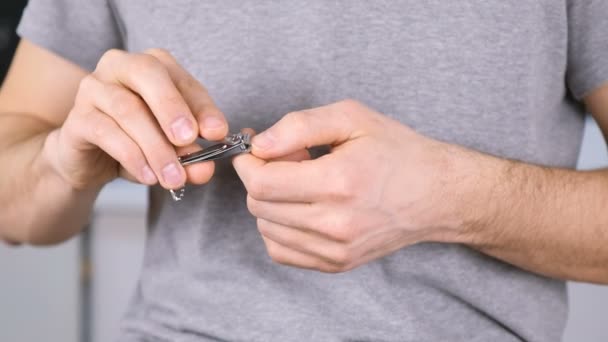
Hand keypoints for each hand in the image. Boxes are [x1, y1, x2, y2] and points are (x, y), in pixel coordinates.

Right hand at [44, 48, 227, 189]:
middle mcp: (120, 66)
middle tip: (189, 140)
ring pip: (128, 109)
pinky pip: (105, 132)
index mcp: (152, 65)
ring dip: (155, 146)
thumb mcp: (171, 148)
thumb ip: (190, 154)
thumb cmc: (137, 142)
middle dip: (172, 108)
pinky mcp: (77, 118)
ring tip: (173, 176)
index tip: (218, 133)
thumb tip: (205, 169)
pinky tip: (148, 176)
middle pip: (148, 73)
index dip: (202, 107)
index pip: (182, 80)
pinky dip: (131, 156)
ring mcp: (94, 89)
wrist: (90, 161)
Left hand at [234, 100, 469, 272]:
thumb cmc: (396, 151)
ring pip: (266, 229)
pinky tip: (301, 209)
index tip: (256, 150)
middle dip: (260, 179)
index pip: (261, 183)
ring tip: (301, 184)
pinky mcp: (337, 264)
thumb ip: (299, 125)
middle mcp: (336, 223)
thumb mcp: (351, 118)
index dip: (248, 164)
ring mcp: (336, 250)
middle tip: (288, 162)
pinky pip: (281, 252)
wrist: (436, 194)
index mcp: (339, 182)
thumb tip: (259, 146)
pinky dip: (279, 229)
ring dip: (270, 203)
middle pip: (259, 206)